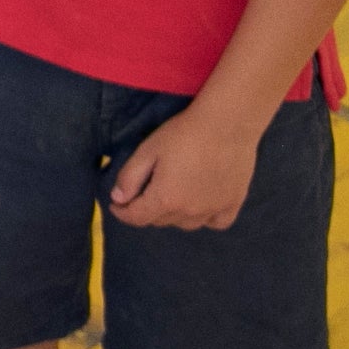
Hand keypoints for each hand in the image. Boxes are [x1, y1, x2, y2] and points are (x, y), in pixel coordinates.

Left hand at [107, 103, 265, 229]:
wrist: (227, 125)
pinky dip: (204, 219)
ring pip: (186, 224)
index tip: (116, 205)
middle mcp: (189, 212)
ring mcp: (213, 211)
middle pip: (160, 221)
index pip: (137, 217)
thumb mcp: (147, 150)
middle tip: (142, 193)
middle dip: (146, 210)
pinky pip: (215, 223)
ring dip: (173, 215)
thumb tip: (118, 198)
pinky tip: (200, 205)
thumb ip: (129, 177)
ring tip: (170, 197)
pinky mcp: (233, 204)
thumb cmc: (183, 134)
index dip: (122, 212)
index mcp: (165, 199)